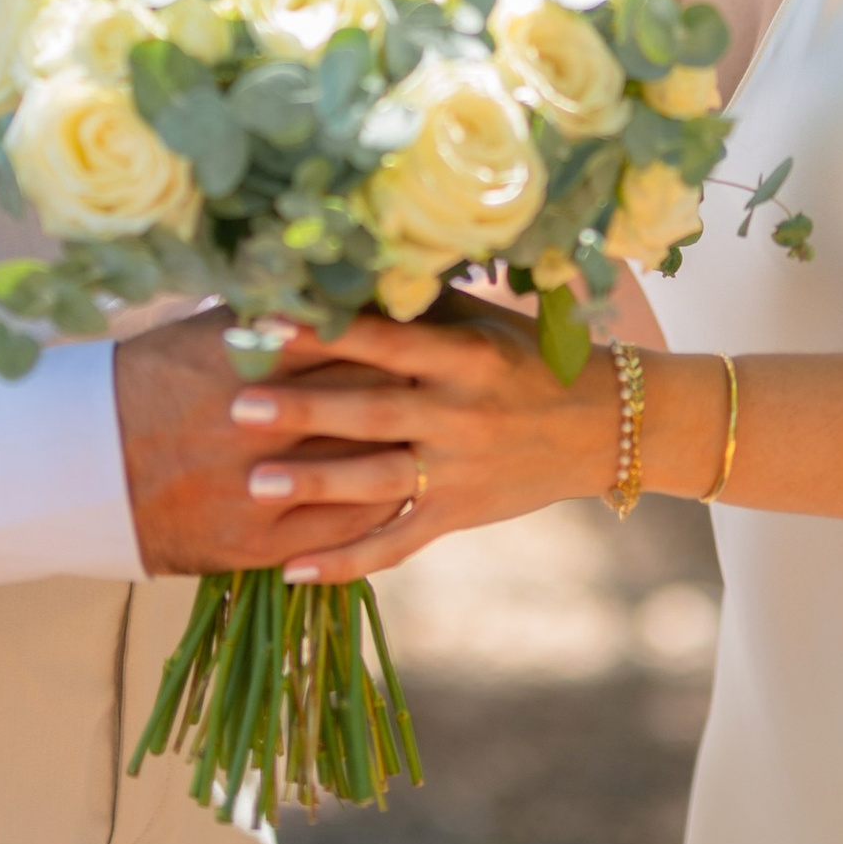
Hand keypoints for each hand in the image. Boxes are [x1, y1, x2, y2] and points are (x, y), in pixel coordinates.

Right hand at [116, 311, 421, 577]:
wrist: (78, 467)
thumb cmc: (144, 383)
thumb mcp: (202, 332)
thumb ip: (268, 315)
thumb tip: (329, 284)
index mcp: (250, 362)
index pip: (348, 344)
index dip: (393, 337)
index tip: (426, 328)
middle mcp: (260, 425)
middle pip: (364, 405)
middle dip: (411, 394)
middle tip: (448, 382)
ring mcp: (259, 489)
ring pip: (360, 472)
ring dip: (404, 454)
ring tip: (436, 438)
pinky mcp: (253, 544)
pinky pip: (336, 530)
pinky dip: (375, 509)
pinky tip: (400, 492)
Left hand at [224, 305, 625, 583]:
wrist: (604, 424)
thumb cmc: (526, 358)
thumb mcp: (479, 322)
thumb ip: (414, 307)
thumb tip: (335, 273)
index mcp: (463, 355)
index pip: (384, 339)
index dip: (326, 331)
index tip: (264, 322)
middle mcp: (461, 412)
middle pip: (373, 411)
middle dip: (306, 409)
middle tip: (238, 406)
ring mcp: (460, 469)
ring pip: (379, 480)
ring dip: (318, 483)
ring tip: (256, 483)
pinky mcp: (459, 514)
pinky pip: (397, 542)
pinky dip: (348, 560)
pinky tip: (294, 570)